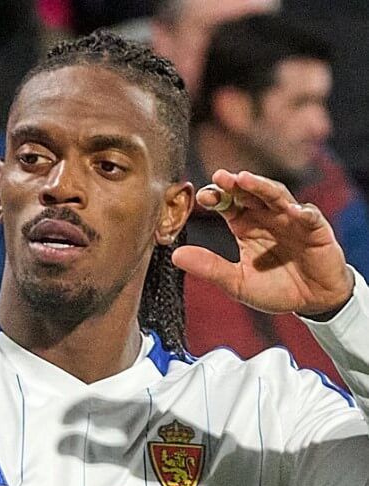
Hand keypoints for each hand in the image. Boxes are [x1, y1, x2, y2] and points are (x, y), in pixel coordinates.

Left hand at [171, 169, 353, 317]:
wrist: (311, 301)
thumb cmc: (273, 288)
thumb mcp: (236, 282)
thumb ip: (209, 267)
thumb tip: (175, 255)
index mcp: (245, 226)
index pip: (228, 205)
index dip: (216, 198)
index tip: (201, 197)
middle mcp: (267, 218)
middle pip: (250, 194)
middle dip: (236, 184)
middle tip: (220, 177)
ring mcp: (292, 221)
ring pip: (278, 197)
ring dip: (262, 187)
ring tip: (246, 180)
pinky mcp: (317, 231)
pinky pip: (311, 218)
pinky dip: (304, 213)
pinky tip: (294, 211)